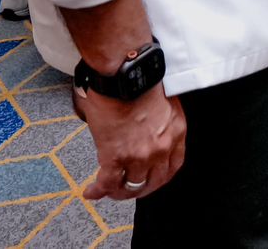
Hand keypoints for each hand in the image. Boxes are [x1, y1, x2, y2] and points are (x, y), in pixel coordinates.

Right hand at [74, 84, 185, 200]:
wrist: (124, 76)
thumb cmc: (141, 81)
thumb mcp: (166, 103)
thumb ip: (162, 122)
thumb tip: (150, 130)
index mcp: (175, 133)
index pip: (173, 166)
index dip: (160, 177)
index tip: (150, 179)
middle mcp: (161, 149)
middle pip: (153, 181)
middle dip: (140, 188)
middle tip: (129, 188)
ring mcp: (139, 156)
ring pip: (131, 186)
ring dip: (119, 191)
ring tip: (109, 189)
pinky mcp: (115, 156)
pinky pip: (108, 182)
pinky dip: (98, 190)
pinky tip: (91, 191)